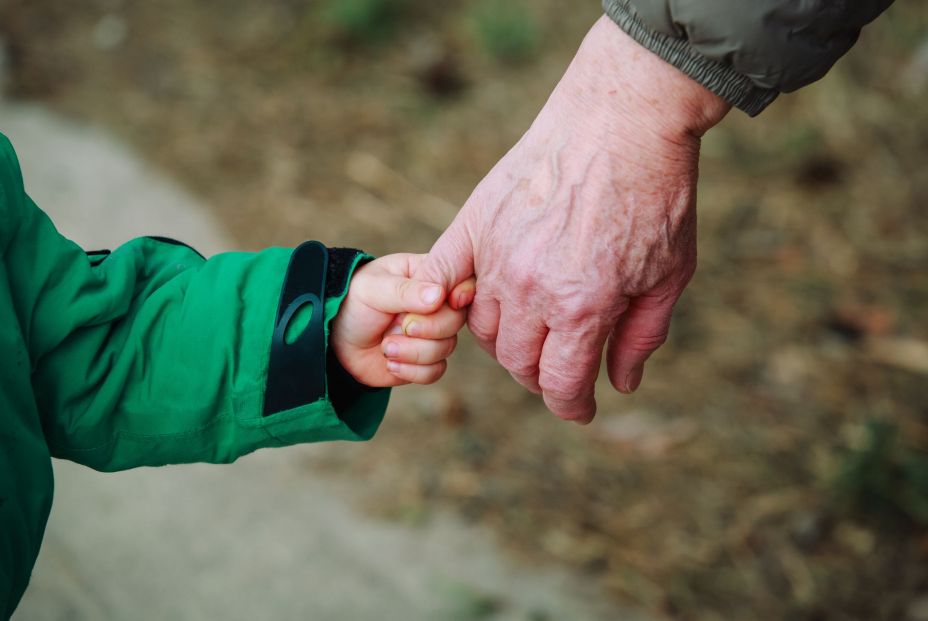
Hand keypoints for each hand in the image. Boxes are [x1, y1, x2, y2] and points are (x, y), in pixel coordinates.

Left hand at [330, 253, 474, 387]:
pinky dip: (412, 371)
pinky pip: (436, 371)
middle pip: (456, 319)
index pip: (462, 282)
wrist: (332, 339)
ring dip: (414, 352)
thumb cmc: (351, 302)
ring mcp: (431, 334)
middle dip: (428, 329)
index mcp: (429, 276)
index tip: (447, 301)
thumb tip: (439, 295)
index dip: (460, 295)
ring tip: (386, 346)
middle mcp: (435, 305)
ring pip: (446, 348)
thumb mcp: (373, 289)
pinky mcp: (424, 360)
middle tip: (400, 327)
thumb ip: (405, 291)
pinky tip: (390, 362)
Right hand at [414, 17, 729, 422]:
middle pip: (516, 362)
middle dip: (540, 377)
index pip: (559, 383)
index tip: (580, 409)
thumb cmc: (657, 196)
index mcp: (582, 308)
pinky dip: (448, 299)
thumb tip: (620, 385)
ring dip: (505, 340)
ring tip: (530, 329)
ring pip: (480, 327)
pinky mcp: (475, 224)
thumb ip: (641, 337)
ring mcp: (496, 255)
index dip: (571, 406)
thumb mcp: (670, 275)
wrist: (623, 120)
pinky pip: (442, 277)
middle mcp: (531, 289)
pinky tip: (462, 304)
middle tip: (558, 369)